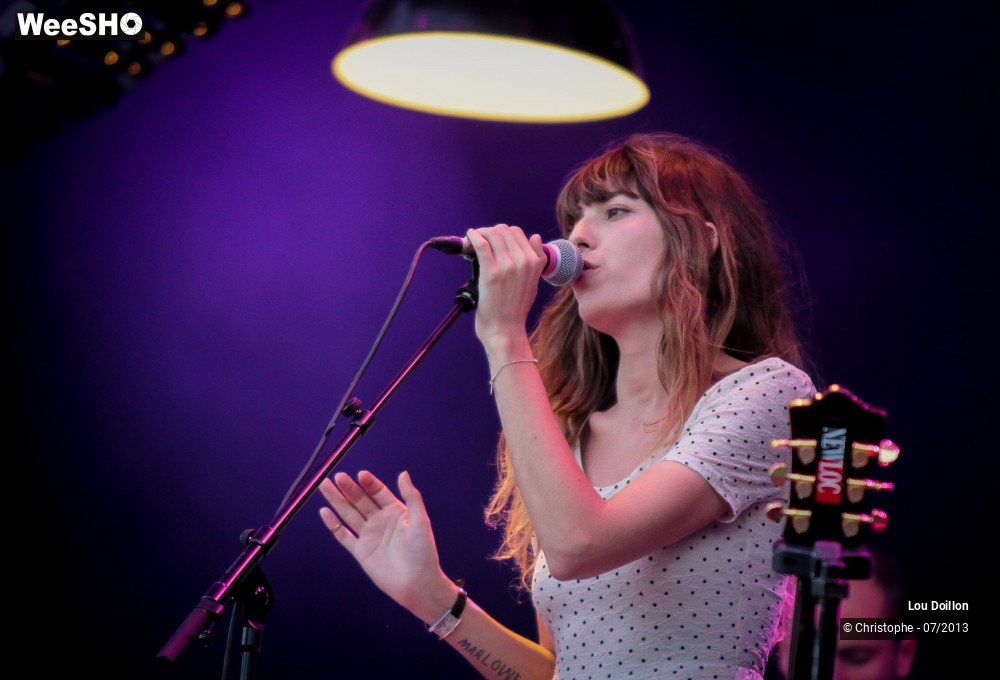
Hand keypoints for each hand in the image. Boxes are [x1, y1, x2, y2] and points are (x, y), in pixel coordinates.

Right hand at [319, 470, 453, 617]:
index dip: (369, 483)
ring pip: (349, 514)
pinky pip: (344, 536)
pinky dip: (334, 525)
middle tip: (337, 476)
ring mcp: (369, 536)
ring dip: (337, 500)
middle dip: (349, 488)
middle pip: (360, 501)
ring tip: (324, 486)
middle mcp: (380, 521)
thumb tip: (403, 473)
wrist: (417, 583)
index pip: (379, 492)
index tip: (360, 474)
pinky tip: (324, 512)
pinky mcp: (360, 551)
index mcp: (395, 512)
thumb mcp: (420, 521)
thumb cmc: (423, 552)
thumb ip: (412, 497)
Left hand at [466, 225, 546, 356]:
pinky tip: (469, 236)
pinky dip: (473, 236)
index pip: (517, 233)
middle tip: (480, 239)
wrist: (505, 329)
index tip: (491, 239)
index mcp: (535, 262)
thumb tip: (535, 236)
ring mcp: (508, 266)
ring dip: (480, 233)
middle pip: (504, 230)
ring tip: (473, 239)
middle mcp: (524, 261)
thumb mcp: (534, 282)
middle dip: (490, 231)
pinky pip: (481, 245)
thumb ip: (537, 259)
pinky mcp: (491, 272)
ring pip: (493, 234)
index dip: (502, 233)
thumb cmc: (515, 308)